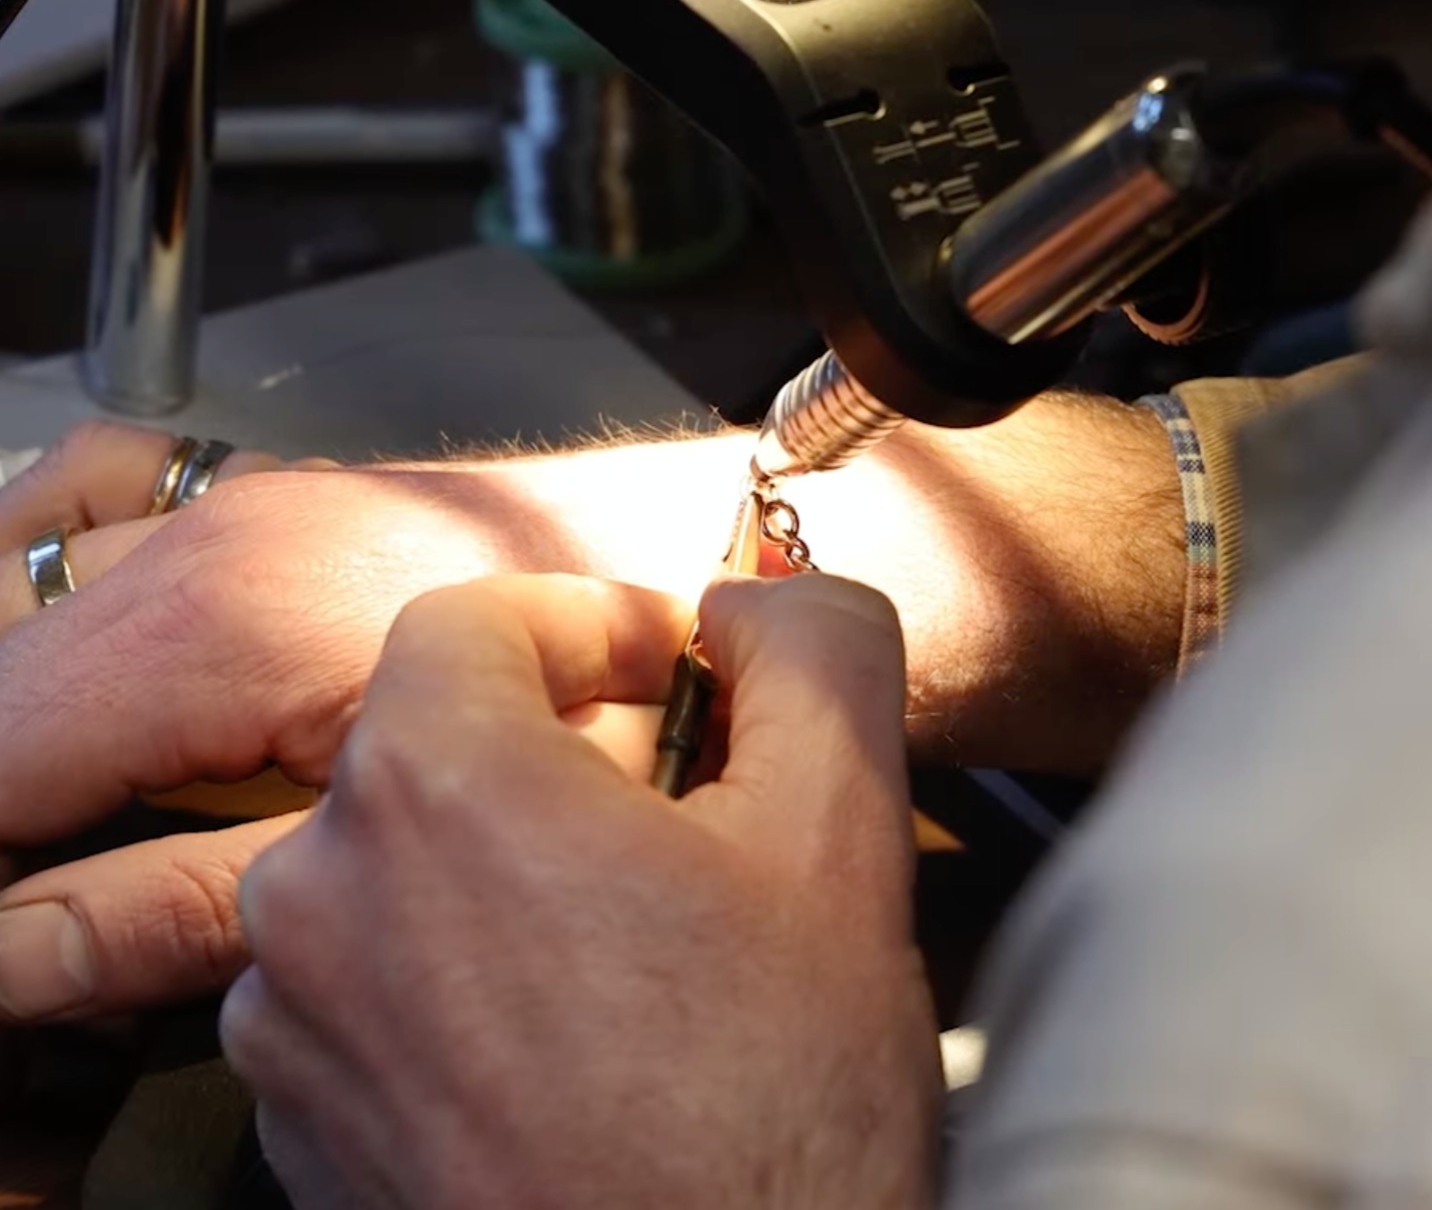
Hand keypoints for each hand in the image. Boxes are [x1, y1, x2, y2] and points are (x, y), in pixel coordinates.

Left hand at [0, 391, 1179, 1023]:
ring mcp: (293, 1026)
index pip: (472, 616)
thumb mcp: (843, 831)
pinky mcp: (301, 1127)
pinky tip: (570, 1031)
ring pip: (401, 861)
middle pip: (435, 740)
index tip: (670, 668)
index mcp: (434, 787)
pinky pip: (372, 980)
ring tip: (632, 932)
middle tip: (676, 801)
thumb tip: (755, 599)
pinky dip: (459, 966)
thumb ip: (812, 654)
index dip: (586, 621)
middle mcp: (318, 895)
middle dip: (557, 742)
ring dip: (506, 859)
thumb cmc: (771, 1110)